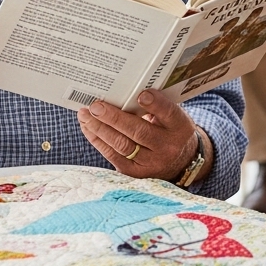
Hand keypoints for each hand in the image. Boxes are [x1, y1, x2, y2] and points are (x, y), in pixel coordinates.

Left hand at [77, 91, 200, 181]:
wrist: (179, 162)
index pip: (169, 113)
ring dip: (100, 129)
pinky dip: (98, 140)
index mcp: (180, 127)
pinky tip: (89, 128)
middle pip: (139, 131)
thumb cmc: (170, 131)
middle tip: (96, 106)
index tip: (141, 95)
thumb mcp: (172, 118)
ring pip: (122, 145)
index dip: (156, 104)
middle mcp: (167, 147)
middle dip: (114, 118)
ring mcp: (151, 162)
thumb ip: (156, 107)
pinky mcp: (135, 173)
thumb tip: (125, 93)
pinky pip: (113, 156)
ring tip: (86, 115)